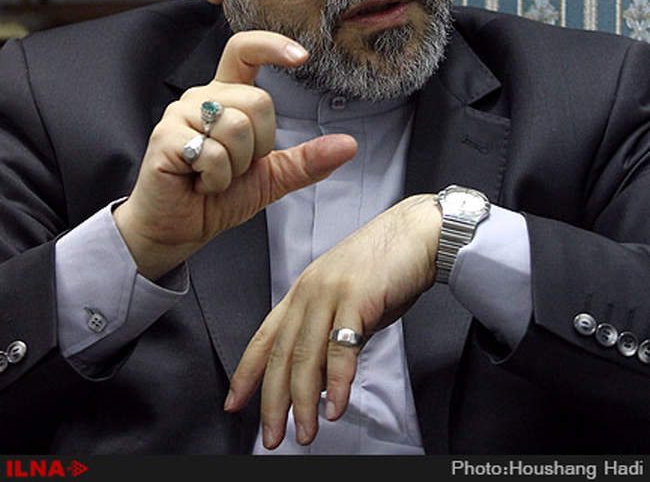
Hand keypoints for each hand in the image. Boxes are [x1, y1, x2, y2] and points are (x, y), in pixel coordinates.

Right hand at [114, 30, 356, 280]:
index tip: (302, 56)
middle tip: (234, 167)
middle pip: (258, 101)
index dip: (272, 45)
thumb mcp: (272, 177)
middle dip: (258, 146)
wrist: (178, 228)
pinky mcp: (166, 139)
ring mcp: (180, 114)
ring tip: (214, 176)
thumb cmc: (218, 197)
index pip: (244, 50)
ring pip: (237, 127)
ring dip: (235, 167)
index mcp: (227, 95)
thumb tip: (349, 145)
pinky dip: (216, 179)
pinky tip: (199, 184)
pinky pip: (212, 153)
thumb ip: (307, 159)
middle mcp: (202, 96)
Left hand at [226, 194, 440, 448]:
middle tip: (271, 436)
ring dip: (303, 402)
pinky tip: (335, 406)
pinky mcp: (357, 297)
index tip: (234, 402)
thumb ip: (331, 336)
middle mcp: (310, 291)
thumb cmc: (387, 265)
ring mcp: (332, 292)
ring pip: (306, 356)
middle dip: (273, 402)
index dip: (247, 372)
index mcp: (303, 290)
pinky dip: (338, 383)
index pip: (266, 337)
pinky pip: (341, 348)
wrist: (418, 233)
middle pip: (282, 354)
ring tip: (304, 432)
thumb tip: (321, 380)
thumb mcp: (348, 301)